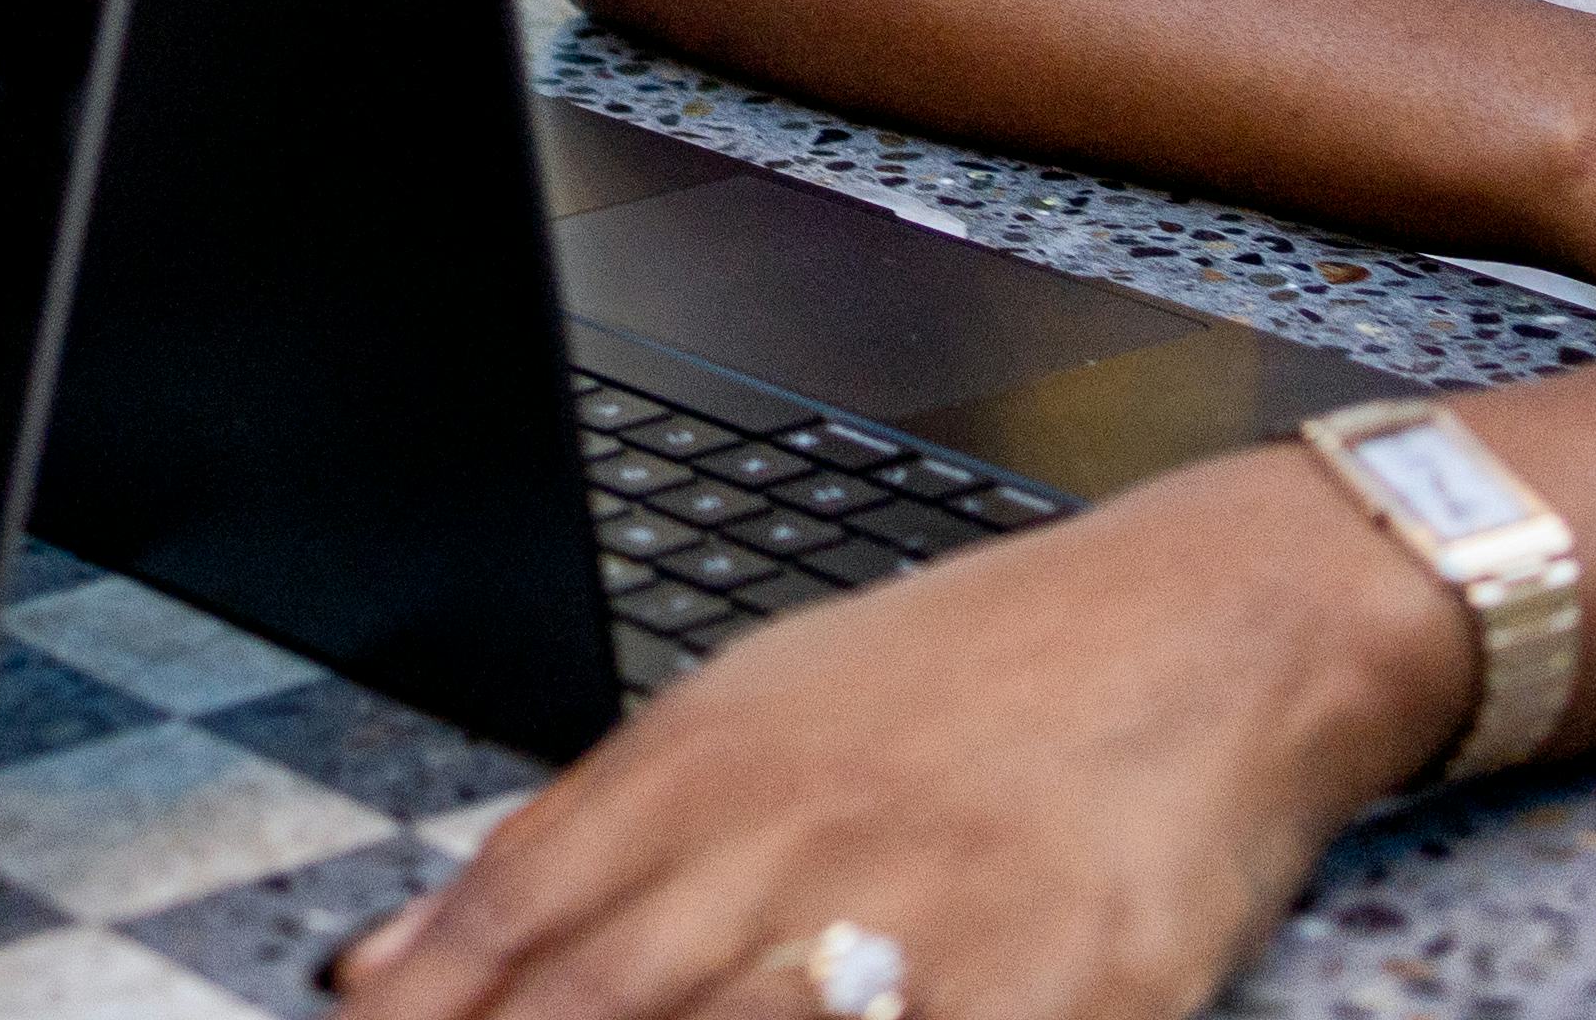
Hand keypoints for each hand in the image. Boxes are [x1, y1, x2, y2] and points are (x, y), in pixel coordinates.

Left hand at [330, 456, 1467, 1019]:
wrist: (1213, 615)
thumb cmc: (981, 676)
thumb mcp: (749, 714)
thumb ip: (572, 851)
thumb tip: (382, 968)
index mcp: (701, 769)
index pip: (508, 923)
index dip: (429, 1008)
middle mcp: (792, 840)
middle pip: (598, 1000)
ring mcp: (923, 920)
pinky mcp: (1060, 986)